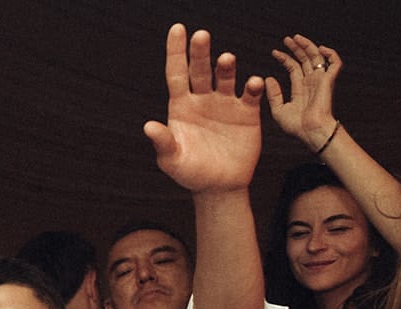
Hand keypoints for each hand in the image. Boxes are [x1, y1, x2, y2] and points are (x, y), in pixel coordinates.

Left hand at [144, 25, 263, 194]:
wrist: (219, 187)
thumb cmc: (191, 173)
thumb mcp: (172, 160)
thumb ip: (162, 142)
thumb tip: (148, 126)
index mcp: (181, 107)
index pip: (176, 73)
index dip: (176, 51)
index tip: (177, 29)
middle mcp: (202, 100)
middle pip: (200, 70)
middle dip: (200, 53)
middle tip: (201, 35)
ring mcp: (225, 104)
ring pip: (225, 78)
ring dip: (226, 67)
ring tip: (226, 59)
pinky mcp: (247, 112)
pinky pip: (250, 94)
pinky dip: (253, 87)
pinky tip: (252, 83)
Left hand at [265, 34, 340, 149]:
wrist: (310, 132)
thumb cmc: (296, 126)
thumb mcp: (278, 110)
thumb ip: (273, 94)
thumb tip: (268, 78)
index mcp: (300, 88)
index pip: (293, 67)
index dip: (284, 58)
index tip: (274, 52)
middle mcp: (311, 82)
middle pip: (305, 59)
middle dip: (296, 48)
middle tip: (287, 39)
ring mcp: (320, 80)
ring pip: (317, 57)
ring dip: (308, 46)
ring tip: (297, 38)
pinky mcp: (329, 81)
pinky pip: (335, 63)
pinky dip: (330, 54)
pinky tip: (320, 49)